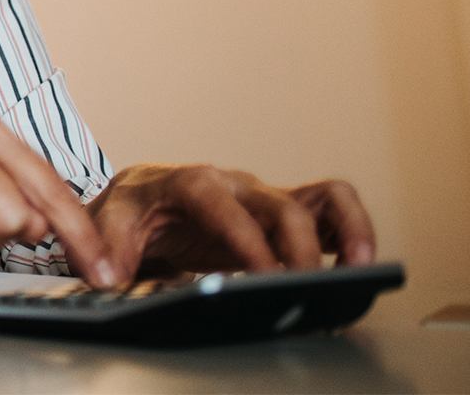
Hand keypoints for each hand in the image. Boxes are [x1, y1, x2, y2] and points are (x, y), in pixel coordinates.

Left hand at [87, 164, 375, 285]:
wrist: (142, 201)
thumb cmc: (132, 210)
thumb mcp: (109, 222)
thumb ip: (110, 245)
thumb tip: (110, 273)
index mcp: (189, 182)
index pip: (219, 202)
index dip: (244, 236)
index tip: (262, 271)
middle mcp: (234, 184)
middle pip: (278, 204)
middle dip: (294, 247)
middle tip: (302, 286)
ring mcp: (263, 198)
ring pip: (317, 198)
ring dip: (344, 228)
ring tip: (360, 265)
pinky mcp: (282, 215)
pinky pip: (328, 209)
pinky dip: (350, 229)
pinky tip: (358, 262)